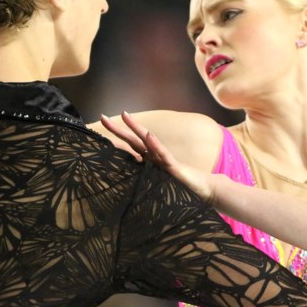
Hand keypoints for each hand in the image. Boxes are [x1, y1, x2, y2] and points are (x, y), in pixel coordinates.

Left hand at [99, 111, 218, 203]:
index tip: (102, 134)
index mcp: (149, 162)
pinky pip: (163, 154)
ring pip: (147, 141)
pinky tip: (148, 135)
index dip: (116, 140)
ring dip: (136, 128)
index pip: (129, 149)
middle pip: (133, 140)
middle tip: (103, 116)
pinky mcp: (174, 166)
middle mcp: (154, 157)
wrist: (204, 190)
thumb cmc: (180, 189)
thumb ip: (143, 183)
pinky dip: (155, 144)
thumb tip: (123, 188)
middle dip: (118, 128)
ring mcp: (164, 160)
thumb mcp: (156, 186)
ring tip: (124, 115)